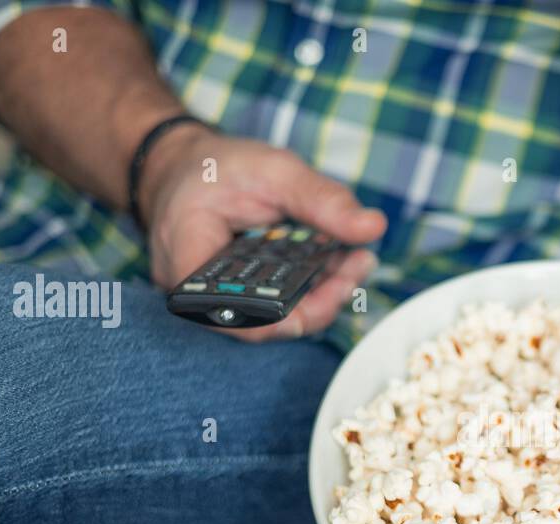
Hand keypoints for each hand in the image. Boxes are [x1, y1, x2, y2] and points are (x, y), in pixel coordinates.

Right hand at [138, 125, 386, 341]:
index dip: (296, 313)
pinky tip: (336, 262)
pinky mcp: (235, 296)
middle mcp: (195, 292)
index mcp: (187, 256)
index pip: (242, 313)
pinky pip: (274, 304)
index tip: (339, 285)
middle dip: (321, 298)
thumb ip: (322, 199)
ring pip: (275, 317)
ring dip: (320, 293)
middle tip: (359, 263)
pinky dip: (307, 286)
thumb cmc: (217, 167)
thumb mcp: (273, 169)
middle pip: (265, 320)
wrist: (187, 167)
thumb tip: (373, 227)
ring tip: (355, 258)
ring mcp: (214, 299)